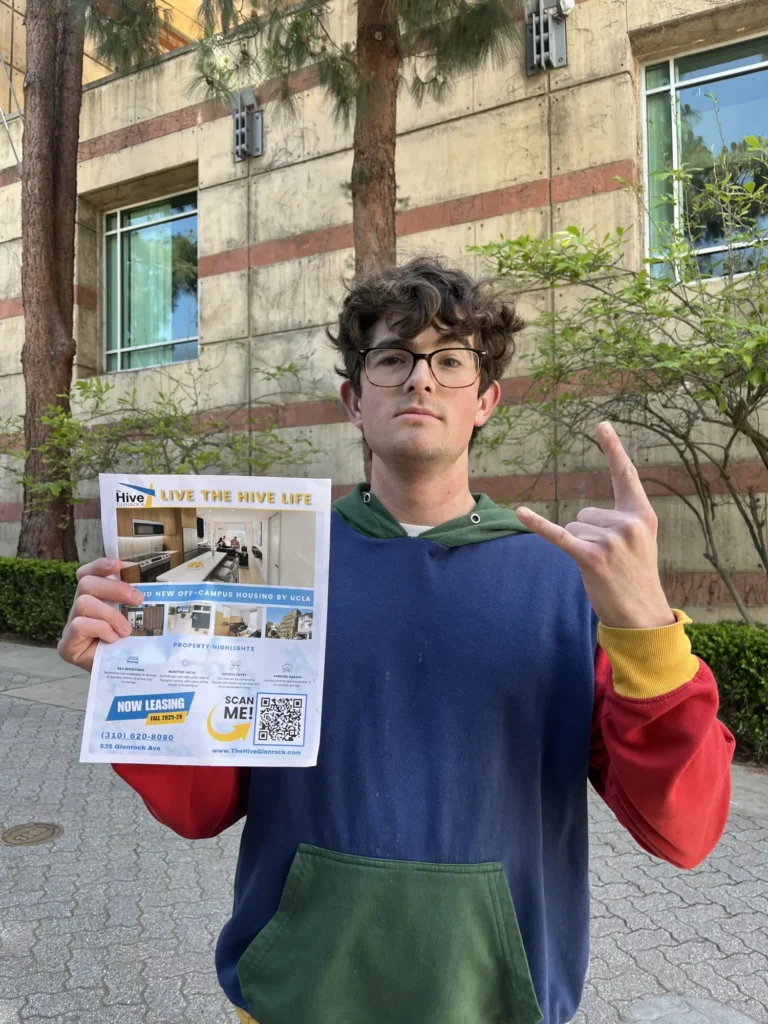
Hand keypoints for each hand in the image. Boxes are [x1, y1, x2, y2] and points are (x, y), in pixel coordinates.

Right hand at [57, 558, 143, 671]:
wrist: (123, 678)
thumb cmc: (131, 646)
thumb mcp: (136, 620)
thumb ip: (136, 604)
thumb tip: (158, 587)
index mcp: (95, 599)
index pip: (87, 574)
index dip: (99, 565)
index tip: (118, 564)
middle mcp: (80, 610)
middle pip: (86, 583)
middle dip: (114, 588)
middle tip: (138, 599)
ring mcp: (71, 626)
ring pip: (83, 602)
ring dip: (110, 614)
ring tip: (125, 630)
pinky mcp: (67, 645)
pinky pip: (79, 625)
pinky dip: (100, 629)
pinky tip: (112, 640)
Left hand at [515, 422, 675, 629]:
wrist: (641, 615)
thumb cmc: (636, 576)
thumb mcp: (640, 542)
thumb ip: (621, 520)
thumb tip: (581, 518)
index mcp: (643, 515)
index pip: (625, 475)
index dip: (613, 449)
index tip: (601, 424)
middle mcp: (628, 524)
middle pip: (584, 512)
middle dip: (589, 535)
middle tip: (610, 559)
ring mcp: (610, 541)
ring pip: (573, 527)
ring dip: (579, 546)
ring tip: (602, 566)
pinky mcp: (590, 558)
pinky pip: (558, 535)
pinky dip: (538, 525)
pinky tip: (520, 512)